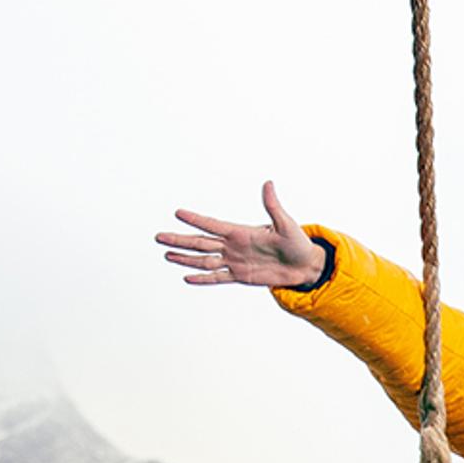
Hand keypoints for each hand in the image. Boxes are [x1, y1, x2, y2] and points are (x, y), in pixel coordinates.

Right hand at [157, 181, 327, 289]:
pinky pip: (218, 278)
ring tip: (167, 255)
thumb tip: (268, 184)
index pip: (212, 225)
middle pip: (201, 243)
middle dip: (180, 239)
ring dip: (185, 258)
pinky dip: (203, 278)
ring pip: (204, 260)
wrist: (304, 265)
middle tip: (159, 236)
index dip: (196, 220)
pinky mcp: (241, 276)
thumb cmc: (297, 242)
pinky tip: (187, 278)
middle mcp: (233, 246)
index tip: (178, 213)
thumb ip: (273, 206)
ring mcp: (235, 261)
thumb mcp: (286, 224)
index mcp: (241, 231)